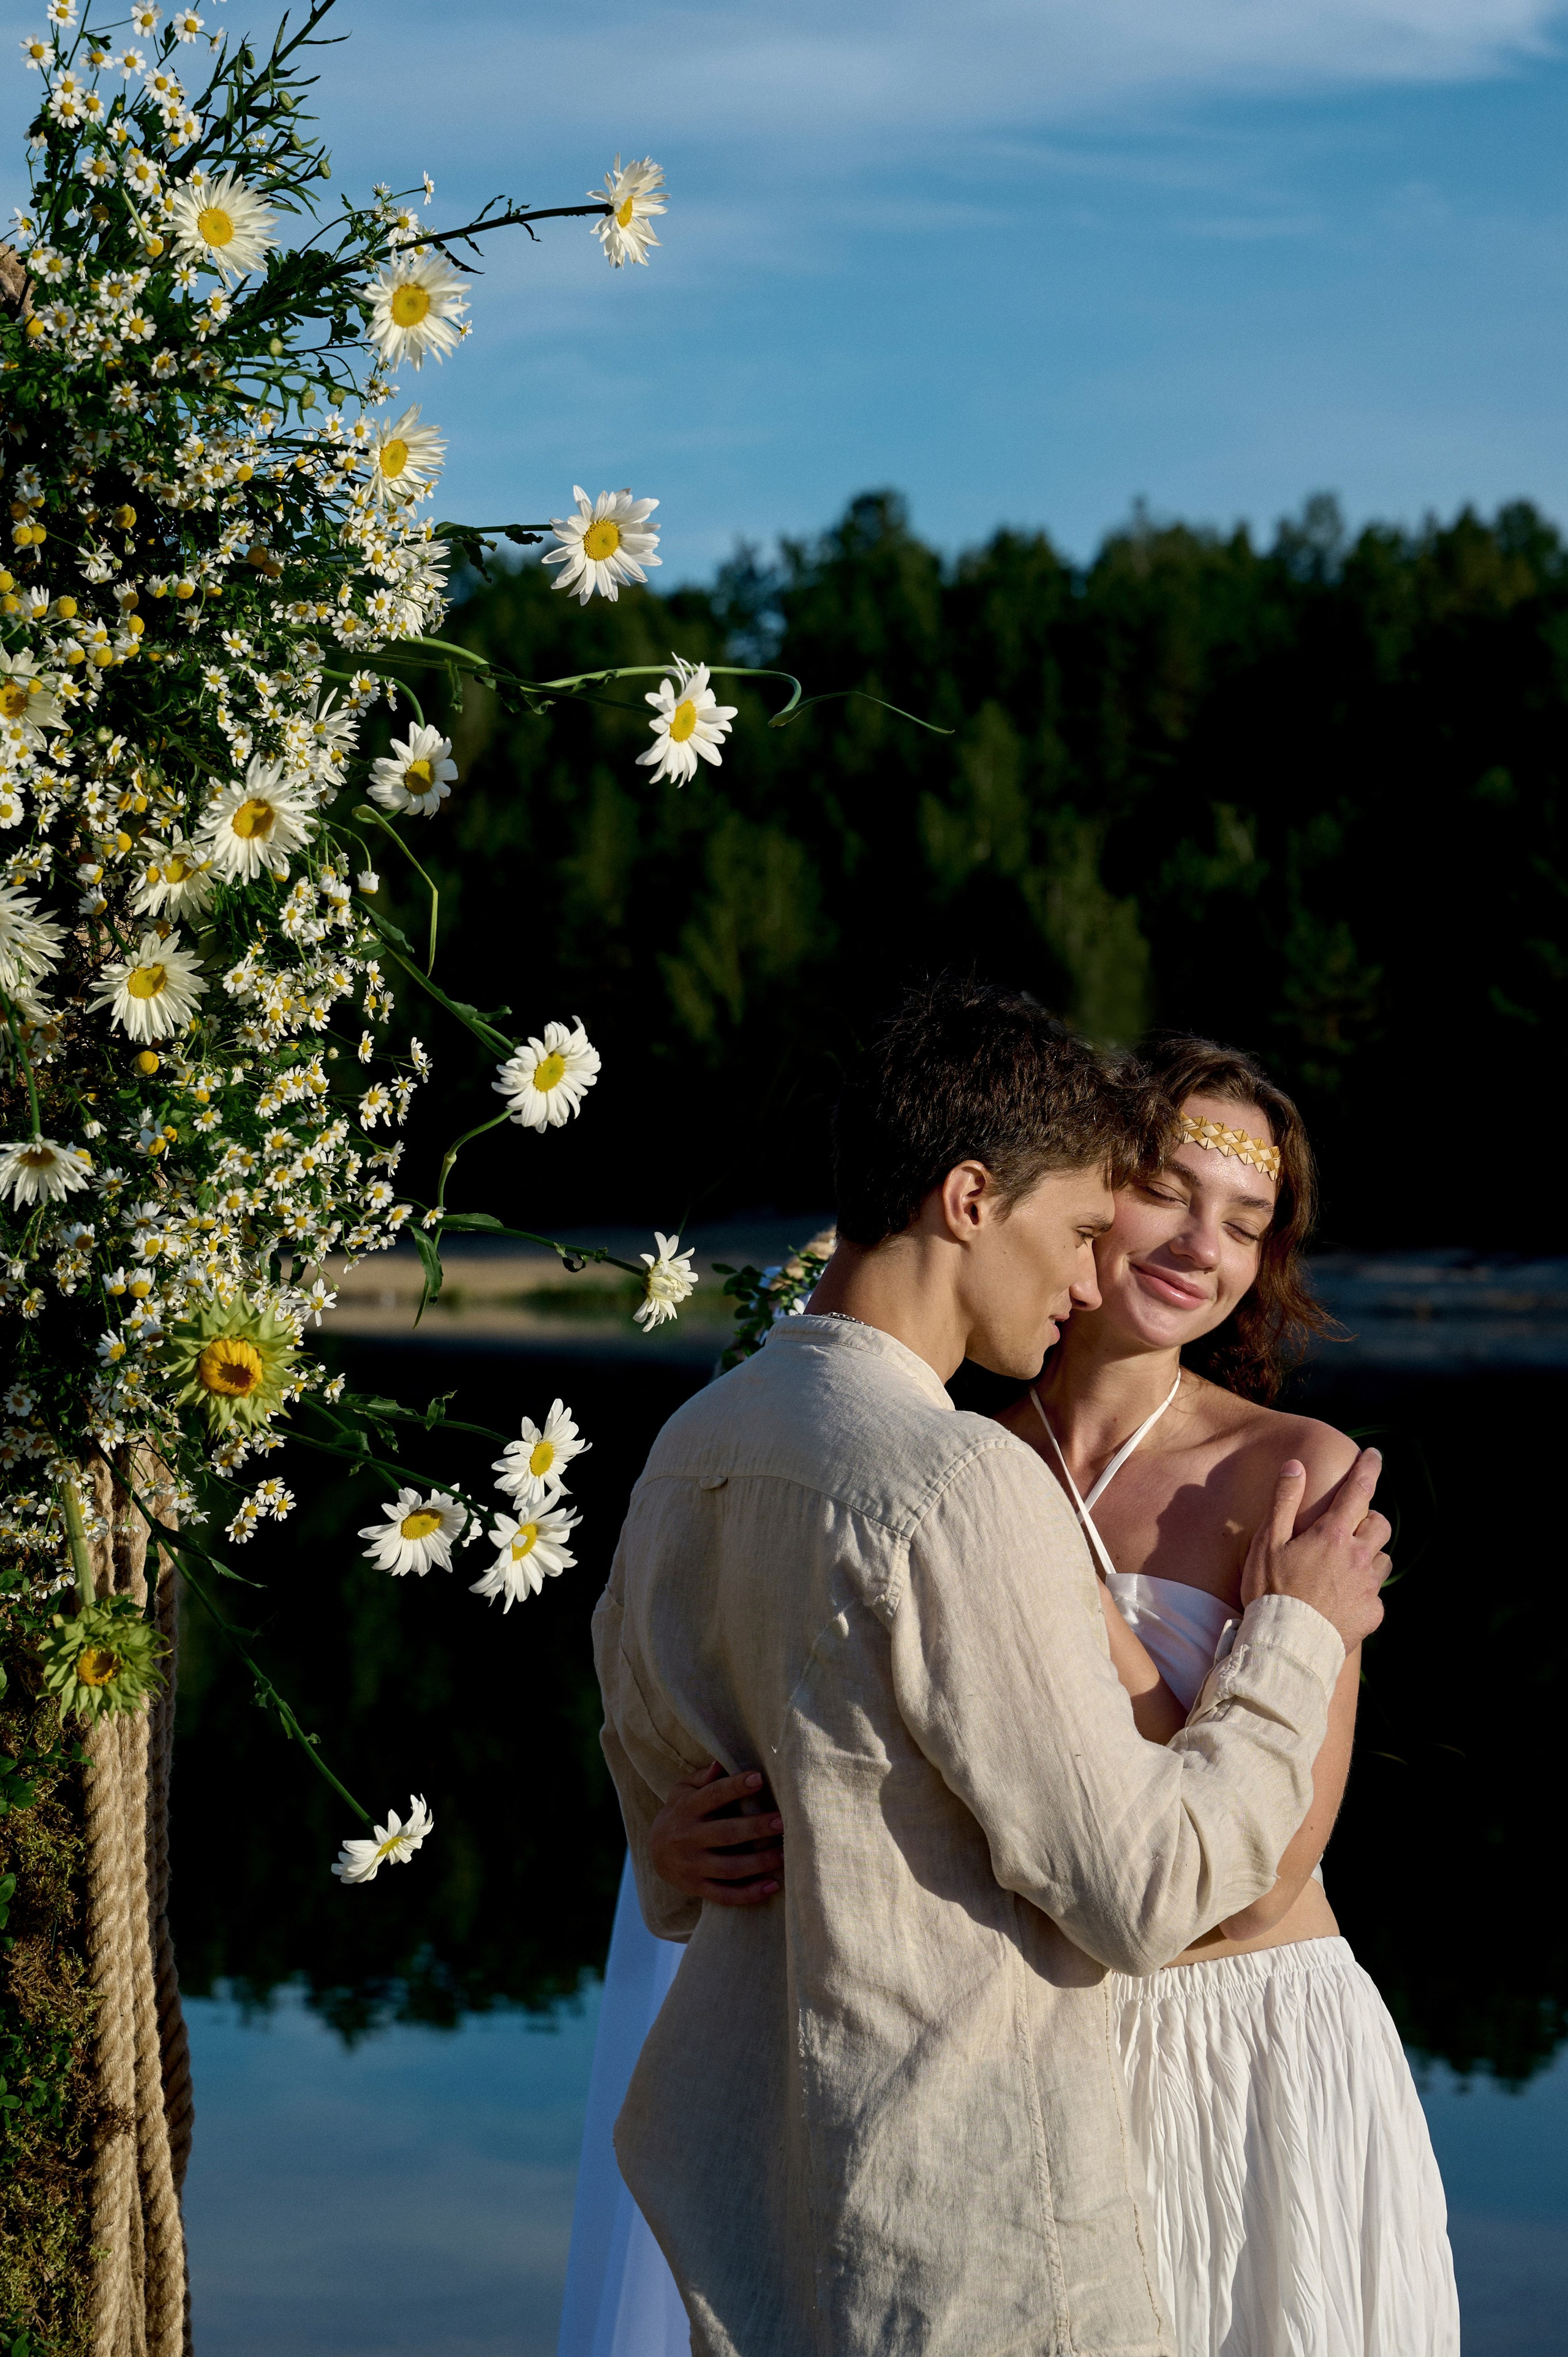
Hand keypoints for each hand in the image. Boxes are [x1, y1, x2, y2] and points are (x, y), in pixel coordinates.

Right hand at [648, 1762, 783, 1906]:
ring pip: (729, 1868)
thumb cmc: (680, 1813)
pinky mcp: (697, 1888)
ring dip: (759, 1862)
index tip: (759, 1778)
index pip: (713, 1795)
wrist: (653, 1852)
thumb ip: (702, 1778)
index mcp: (687, 1809)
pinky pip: (725, 1895)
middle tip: (782, 1822)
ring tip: (784, 1854)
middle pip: (726, 1834)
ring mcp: (692, 1866)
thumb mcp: (682, 1791)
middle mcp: (688, 1837)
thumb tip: (720, 1764)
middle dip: (755, 1828)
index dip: (735, 1787)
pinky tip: (773, 1885)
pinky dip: (749, 1894)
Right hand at [1240, 1449, 1389, 1648]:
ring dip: (1369, 1555)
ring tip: (1344, 1566)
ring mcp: (1368, 1587)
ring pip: (1382, 1559)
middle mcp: (1358, 1557)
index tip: (1374, 1455)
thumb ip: (1284, 1501)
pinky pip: (1376, 1593)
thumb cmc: (1270, 1591)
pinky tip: (1342, 1600)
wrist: (1285, 1645)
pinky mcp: (1372, 1614)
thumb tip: (1296, 1465)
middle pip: (1380, 1525)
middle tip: (1348, 1527)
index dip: (1368, 1469)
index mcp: (1333, 1535)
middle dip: (1369, 1519)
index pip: (1359, 1491)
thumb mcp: (1268, 1541)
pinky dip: (1363, 1590)